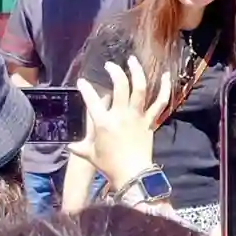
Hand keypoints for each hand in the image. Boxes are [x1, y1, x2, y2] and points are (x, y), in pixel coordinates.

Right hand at [71, 55, 170, 195]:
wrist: (133, 174)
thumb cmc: (110, 166)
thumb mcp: (91, 156)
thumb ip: (80, 148)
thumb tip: (70, 146)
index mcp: (103, 123)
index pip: (92, 100)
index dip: (85, 88)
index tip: (82, 81)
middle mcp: (121, 115)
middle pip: (120, 86)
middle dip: (115, 72)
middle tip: (110, 65)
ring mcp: (137, 117)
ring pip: (140, 89)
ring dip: (137, 72)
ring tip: (133, 61)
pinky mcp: (150, 121)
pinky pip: (160, 103)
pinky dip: (164, 88)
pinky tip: (166, 76)